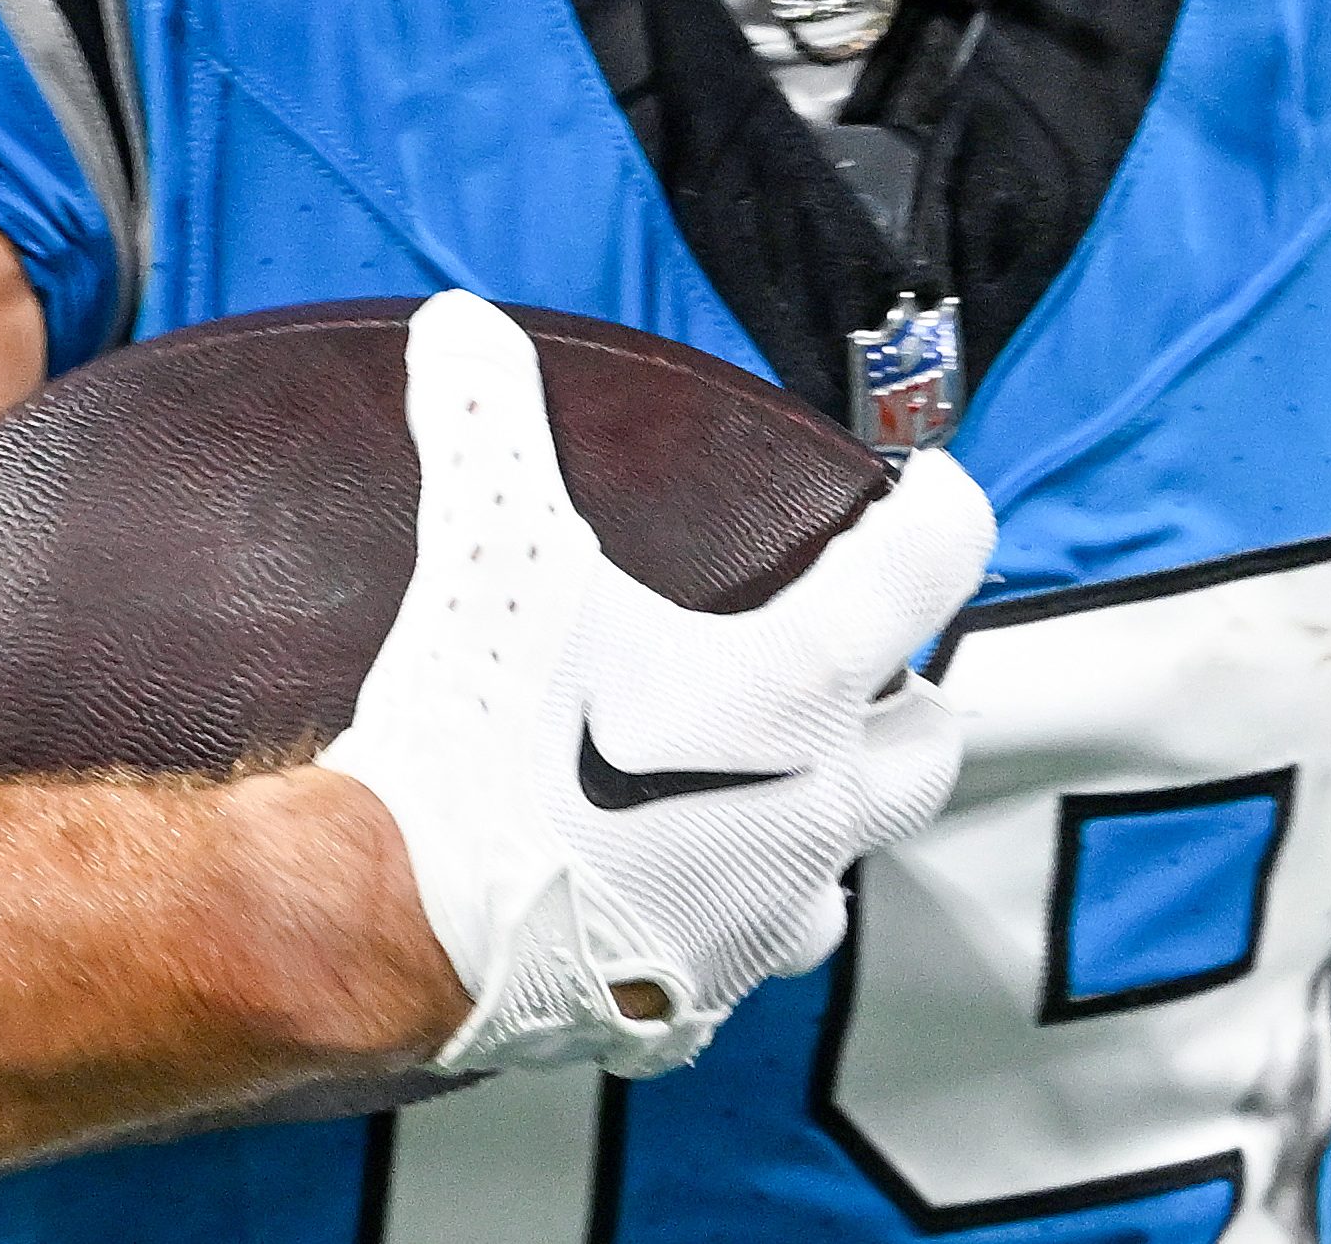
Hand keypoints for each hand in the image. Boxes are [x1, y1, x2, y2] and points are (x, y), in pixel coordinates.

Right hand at [320, 292, 993, 1078]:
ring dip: (824, 821)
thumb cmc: (476, 743)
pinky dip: (721, 919)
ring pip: (843, 871)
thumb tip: (460, 324)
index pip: (928, 572)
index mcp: (796, 695)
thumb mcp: (491, 559)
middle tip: (871, 659)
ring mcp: (758, 923)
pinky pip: (740, 961)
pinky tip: (666, 887)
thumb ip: (488, 430)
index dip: (940, 513)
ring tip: (769, 782)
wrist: (390, 930)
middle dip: (909, 697)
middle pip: (926, 747)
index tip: (929, 491)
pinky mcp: (688, 1005)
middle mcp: (810, 814)